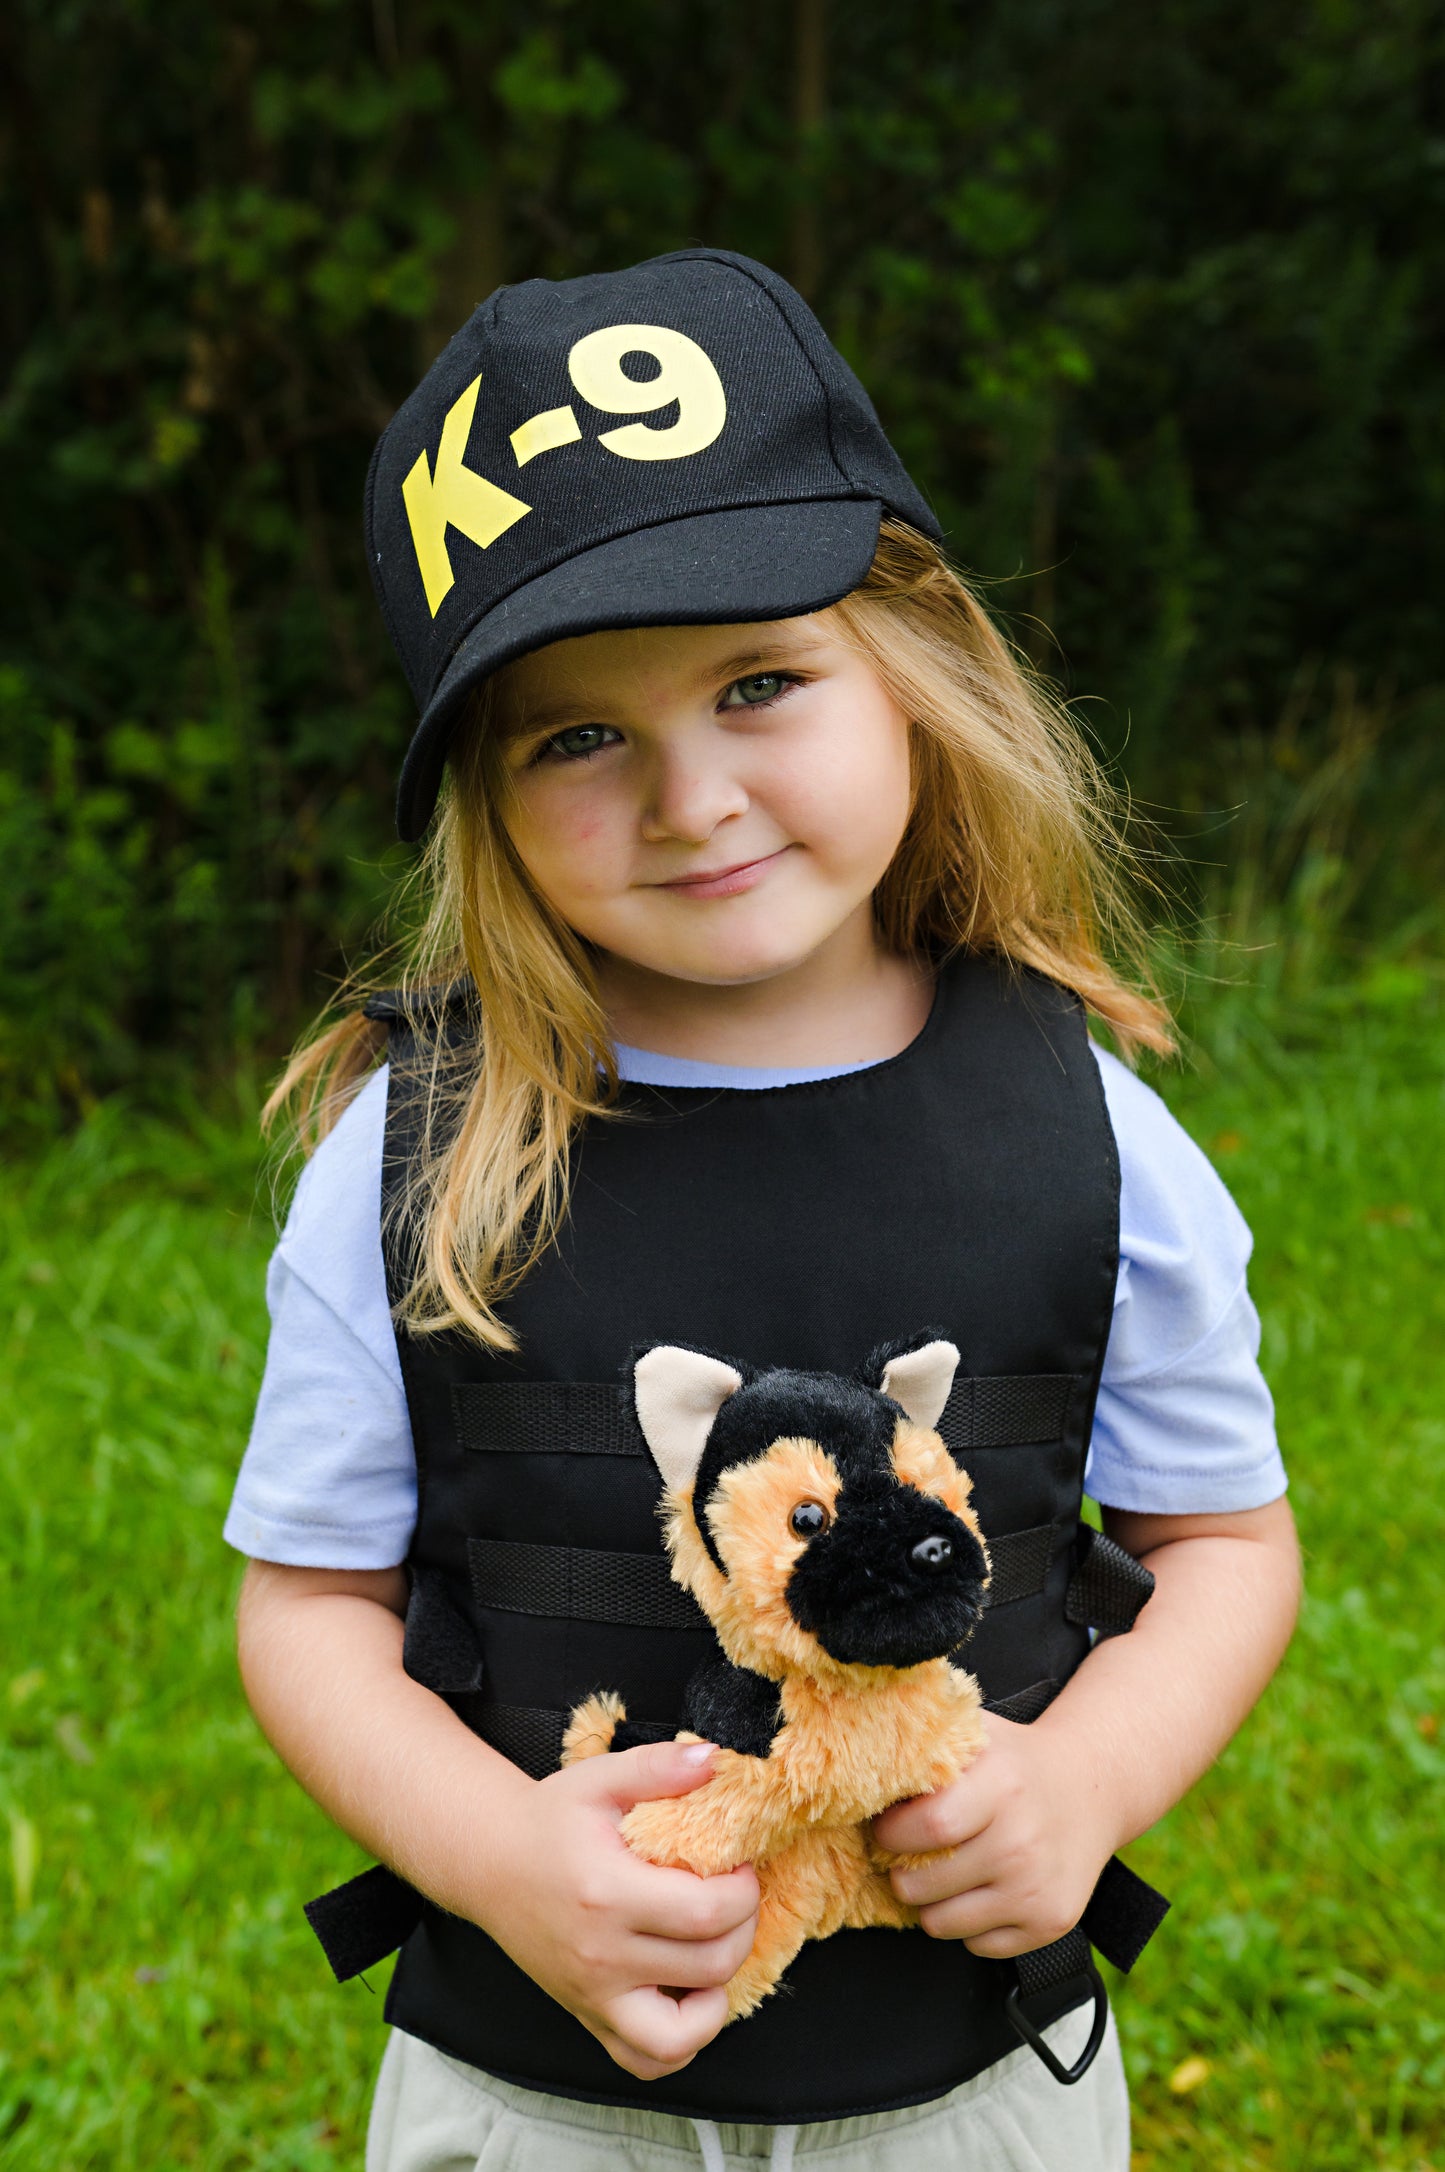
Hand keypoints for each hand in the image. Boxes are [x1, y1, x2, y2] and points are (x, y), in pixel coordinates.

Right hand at [483, 1738, 760, 2079]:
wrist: (489, 1862)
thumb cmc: (548, 1820)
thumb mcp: (599, 1778)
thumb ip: (659, 1766)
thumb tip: (716, 1758)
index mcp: (608, 1893)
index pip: (706, 1912)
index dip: (743, 1891)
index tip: (739, 1866)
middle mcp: (601, 1955)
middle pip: (708, 1966)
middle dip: (743, 1928)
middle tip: (736, 1897)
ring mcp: (592, 1996)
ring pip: (681, 2036)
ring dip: (718, 1995)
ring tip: (715, 1950)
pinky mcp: (588, 2017)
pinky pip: (646, 2061)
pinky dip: (682, 2042)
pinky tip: (689, 1994)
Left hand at [871, 1714, 1115, 1957]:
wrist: (1093, 1787)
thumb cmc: (1017, 1761)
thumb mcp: (977, 1735)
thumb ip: (926, 1741)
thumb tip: (866, 1745)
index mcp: (1001, 1787)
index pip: (927, 1827)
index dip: (891, 1833)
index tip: (885, 1828)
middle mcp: (1021, 1842)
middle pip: (924, 1885)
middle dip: (900, 1875)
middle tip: (906, 1858)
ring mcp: (1037, 1889)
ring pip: (943, 1923)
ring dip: (931, 1903)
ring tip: (944, 1873)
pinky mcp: (1050, 1922)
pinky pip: (977, 1945)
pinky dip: (969, 1924)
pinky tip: (981, 1890)